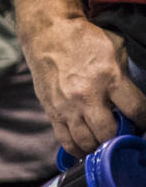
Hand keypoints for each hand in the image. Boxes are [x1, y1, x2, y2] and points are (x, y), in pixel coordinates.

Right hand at [24, 15, 145, 157]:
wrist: (50, 37)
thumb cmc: (85, 41)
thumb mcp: (116, 50)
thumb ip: (124, 75)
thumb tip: (130, 98)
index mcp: (109, 78)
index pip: (135, 109)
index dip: (144, 120)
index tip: (143, 123)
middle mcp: (88, 96)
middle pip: (108, 132)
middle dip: (119, 138)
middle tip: (123, 137)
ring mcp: (68, 107)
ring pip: (86, 141)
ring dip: (99, 147)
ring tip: (105, 145)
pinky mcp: (52, 112)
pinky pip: (65, 140)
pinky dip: (78, 149)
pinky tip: (87, 149)